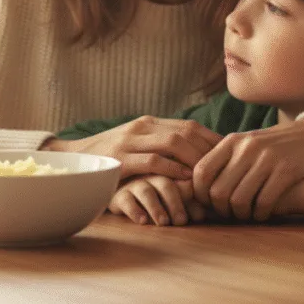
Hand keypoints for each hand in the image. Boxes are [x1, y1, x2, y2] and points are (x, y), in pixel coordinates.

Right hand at [42, 116, 222, 181]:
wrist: (72, 159)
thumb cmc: (110, 158)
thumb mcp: (137, 146)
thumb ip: (161, 146)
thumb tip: (195, 155)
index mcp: (149, 123)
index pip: (190, 126)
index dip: (212, 141)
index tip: (231, 157)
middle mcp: (142, 127)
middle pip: (186, 132)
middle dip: (209, 151)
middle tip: (226, 169)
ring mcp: (130, 141)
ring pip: (173, 143)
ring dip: (195, 159)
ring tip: (210, 175)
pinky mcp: (120, 159)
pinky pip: (152, 160)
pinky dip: (173, 170)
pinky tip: (186, 180)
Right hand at [108, 176, 208, 225]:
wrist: (119, 184)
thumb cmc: (155, 191)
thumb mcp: (173, 193)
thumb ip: (189, 200)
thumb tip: (203, 214)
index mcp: (170, 170)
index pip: (184, 177)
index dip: (194, 194)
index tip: (201, 212)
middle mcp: (152, 175)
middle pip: (166, 184)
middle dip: (176, 203)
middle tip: (182, 221)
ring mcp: (135, 184)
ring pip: (146, 192)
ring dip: (156, 208)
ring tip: (164, 222)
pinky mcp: (119, 195)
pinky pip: (126, 201)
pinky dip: (134, 211)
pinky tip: (143, 220)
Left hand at [193, 116, 303, 221]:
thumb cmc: (270, 148)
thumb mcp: (244, 145)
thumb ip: (223, 161)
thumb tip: (194, 188)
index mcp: (231, 141)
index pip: (202, 171)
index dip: (200, 193)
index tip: (208, 203)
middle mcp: (246, 148)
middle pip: (219, 191)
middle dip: (221, 210)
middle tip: (229, 213)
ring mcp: (267, 158)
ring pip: (239, 200)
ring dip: (241, 215)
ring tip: (246, 215)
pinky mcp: (286, 170)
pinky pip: (264, 202)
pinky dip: (261, 214)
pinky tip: (263, 214)